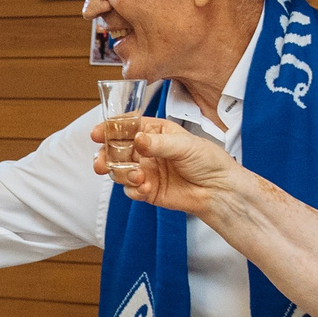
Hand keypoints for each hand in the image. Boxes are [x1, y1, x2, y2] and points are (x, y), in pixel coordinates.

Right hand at [90, 116, 250, 216]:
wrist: (219, 190)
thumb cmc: (208, 161)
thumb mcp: (185, 145)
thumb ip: (159, 143)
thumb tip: (137, 140)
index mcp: (154, 132)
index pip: (127, 126)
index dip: (110, 129)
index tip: (98, 133)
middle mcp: (146, 150)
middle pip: (115, 149)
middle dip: (105, 155)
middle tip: (102, 161)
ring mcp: (144, 170)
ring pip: (118, 170)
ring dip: (121, 173)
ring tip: (137, 176)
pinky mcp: (146, 189)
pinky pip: (129, 189)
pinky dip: (133, 189)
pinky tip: (145, 188)